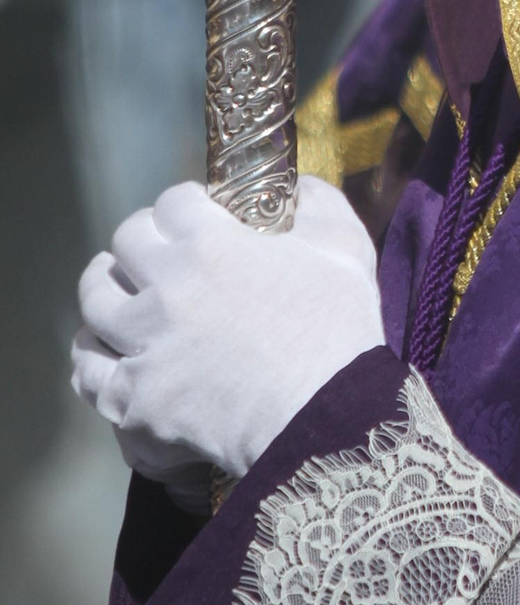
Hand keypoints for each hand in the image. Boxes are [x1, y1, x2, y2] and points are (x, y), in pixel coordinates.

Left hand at [73, 176, 384, 483]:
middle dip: (141, 239)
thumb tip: (300, 186)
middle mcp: (165, 287)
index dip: (186, 203)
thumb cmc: (338, 331)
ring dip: (104, 289)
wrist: (322, 418)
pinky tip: (102, 355)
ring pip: (94, 301)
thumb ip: (319, 203)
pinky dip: (92, 359)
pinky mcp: (134, 399)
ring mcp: (143, 344)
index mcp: (210, 244)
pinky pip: (88, 372)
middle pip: (124, 242)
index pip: (173, 202)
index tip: (199, 213)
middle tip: (157, 252)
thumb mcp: (345, 249)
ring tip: (117, 294)